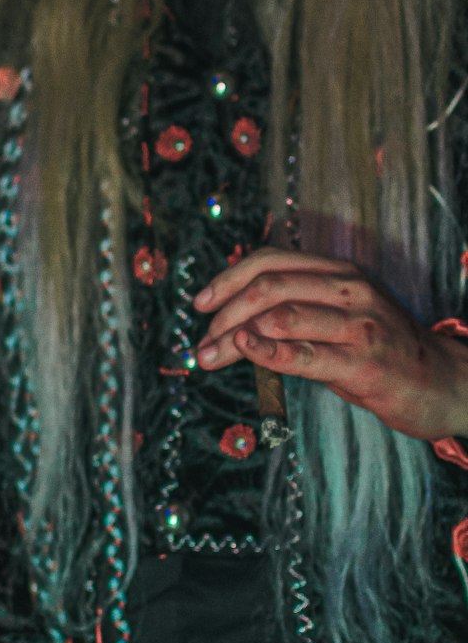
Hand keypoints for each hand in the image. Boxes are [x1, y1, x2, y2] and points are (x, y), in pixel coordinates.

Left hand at [194, 246, 467, 439]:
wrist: (442, 381)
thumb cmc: (381, 352)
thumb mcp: (340, 317)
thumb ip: (297, 308)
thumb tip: (234, 319)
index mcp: (339, 272)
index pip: (271, 261)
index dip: (228, 278)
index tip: (200, 303)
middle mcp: (349, 290)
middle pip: (269, 286)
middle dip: (224, 312)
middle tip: (201, 342)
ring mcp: (359, 325)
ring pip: (281, 317)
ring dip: (234, 339)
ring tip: (209, 357)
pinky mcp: (363, 363)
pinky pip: (305, 353)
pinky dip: (267, 351)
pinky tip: (244, 350)